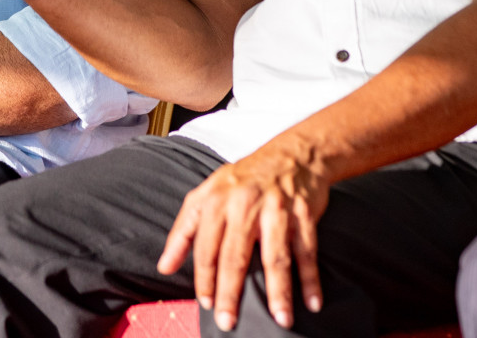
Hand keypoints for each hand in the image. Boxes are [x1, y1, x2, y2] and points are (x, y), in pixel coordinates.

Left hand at [158, 137, 329, 331]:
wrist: (291, 154)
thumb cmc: (243, 180)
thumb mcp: (205, 195)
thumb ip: (183, 232)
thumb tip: (164, 267)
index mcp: (216, 201)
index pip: (205, 247)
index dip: (204, 278)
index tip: (206, 304)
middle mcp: (244, 204)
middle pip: (235, 256)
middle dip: (231, 292)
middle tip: (229, 321)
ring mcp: (276, 209)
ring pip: (275, 256)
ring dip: (279, 291)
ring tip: (280, 319)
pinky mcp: (303, 213)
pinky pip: (307, 251)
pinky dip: (310, 278)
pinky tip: (312, 302)